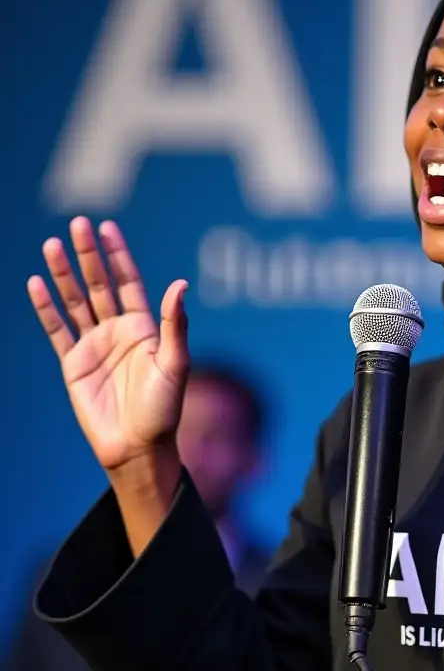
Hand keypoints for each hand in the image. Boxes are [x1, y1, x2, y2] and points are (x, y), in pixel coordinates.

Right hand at [27, 218, 189, 472]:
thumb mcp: (176, 364)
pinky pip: (56, 329)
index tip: (108, 228)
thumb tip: (180, 284)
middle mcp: (118, 331)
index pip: (128, 282)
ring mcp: (93, 345)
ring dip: (63, 274)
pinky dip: (45, 307)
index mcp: (145, 327)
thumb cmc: (164, 409)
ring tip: (51, 244)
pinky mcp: (72, 363)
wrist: (137, 446)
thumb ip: (176, 324)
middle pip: (99, 284)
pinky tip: (36, 283)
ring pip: (75, 301)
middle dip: (88, 255)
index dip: (118, 255)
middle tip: (77, 224)